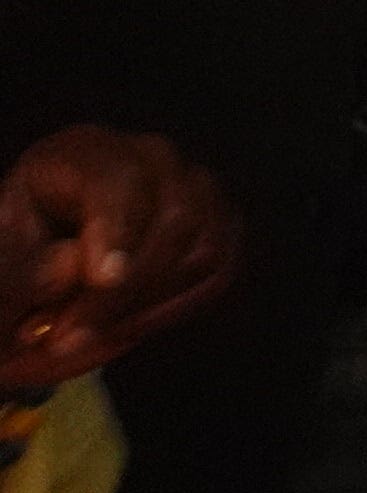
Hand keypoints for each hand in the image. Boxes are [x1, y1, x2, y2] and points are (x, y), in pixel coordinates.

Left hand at [0, 128, 237, 392]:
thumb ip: (24, 268)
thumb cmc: (12, 269)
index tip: (103, 280)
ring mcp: (195, 189)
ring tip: (86, 335)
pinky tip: (129, 324)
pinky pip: (220, 271)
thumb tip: (74, 265)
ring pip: (202, 248)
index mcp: (82, 153)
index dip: (116, 229)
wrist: (35, 287)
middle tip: (65, 339)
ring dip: (147, 306)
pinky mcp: (219, 226)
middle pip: (174, 216)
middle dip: (125, 291)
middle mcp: (150, 158)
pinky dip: (178, 307)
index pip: (118, 181)